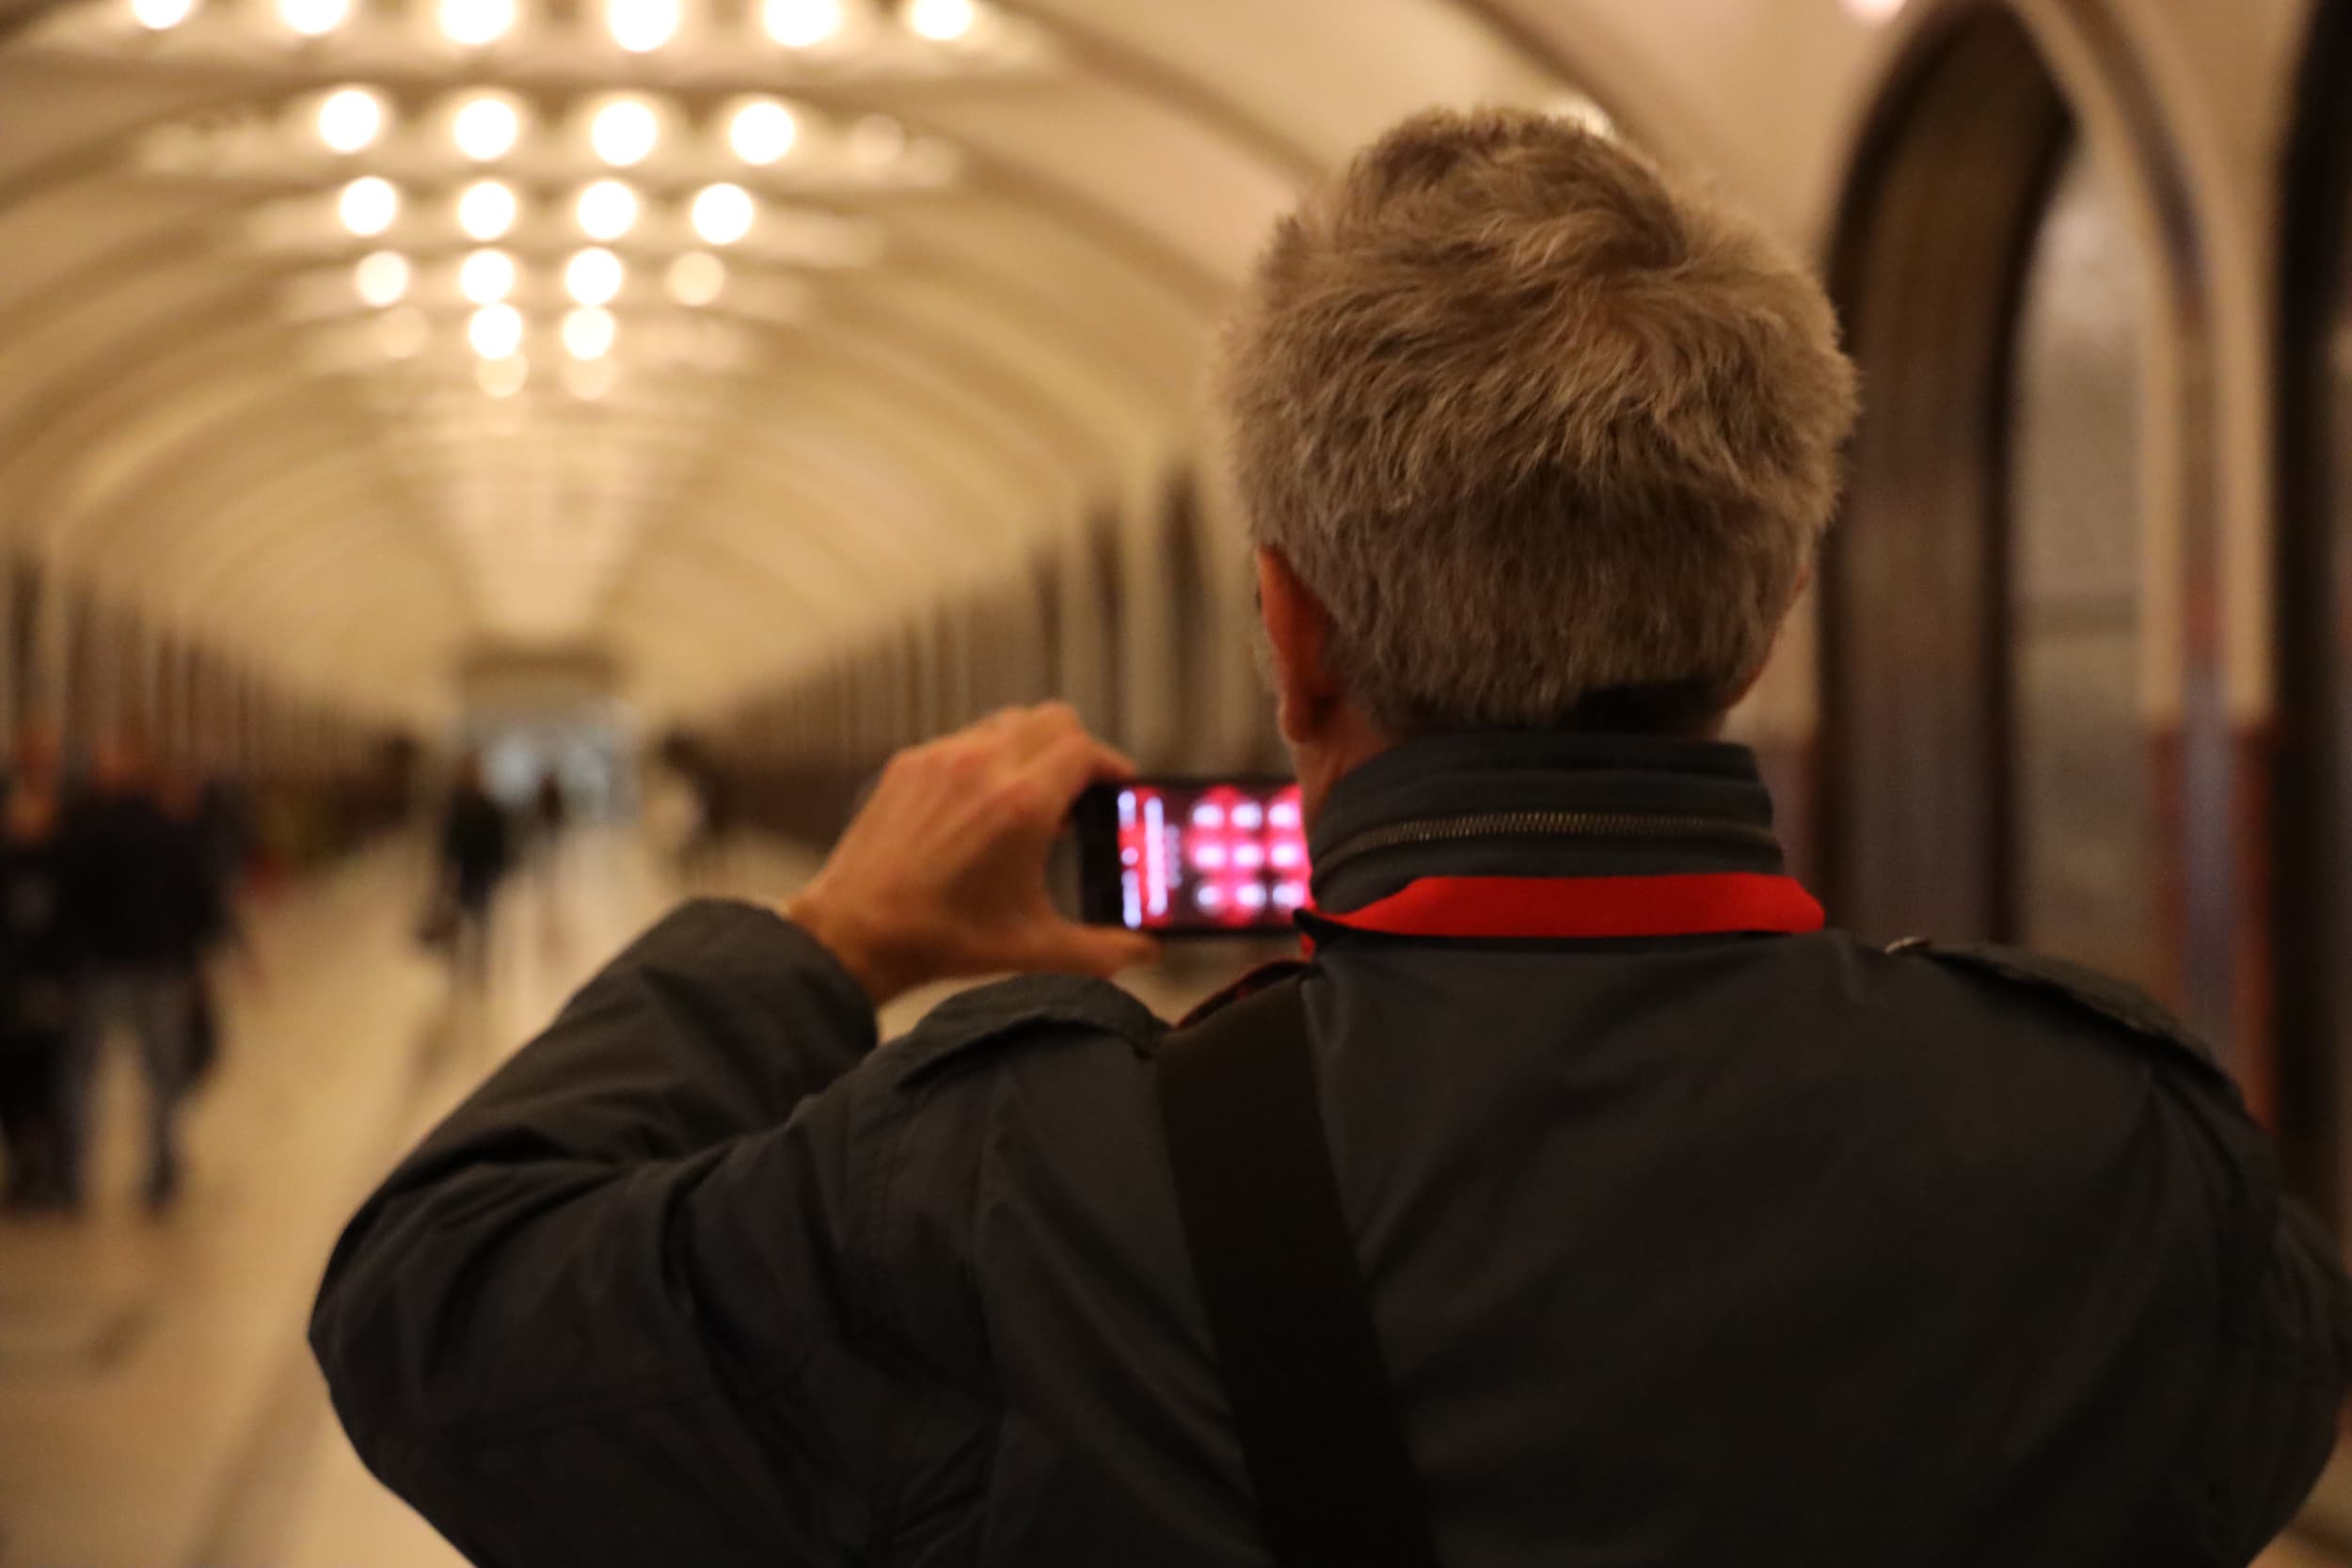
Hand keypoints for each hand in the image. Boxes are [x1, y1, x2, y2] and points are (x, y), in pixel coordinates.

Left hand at [786, 704, 1159, 1006]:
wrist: (856, 933)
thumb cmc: (942, 938)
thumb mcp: (1034, 948)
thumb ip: (1103, 950)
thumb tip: (1145, 952)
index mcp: (1021, 805)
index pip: (1086, 749)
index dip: (1112, 765)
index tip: (1118, 789)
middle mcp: (983, 768)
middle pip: (1054, 720)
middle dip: (1077, 750)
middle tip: (1081, 791)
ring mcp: (941, 760)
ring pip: (1008, 723)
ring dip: (1031, 749)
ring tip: (1032, 797)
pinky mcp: (909, 765)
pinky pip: (964, 739)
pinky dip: (986, 759)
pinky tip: (982, 805)